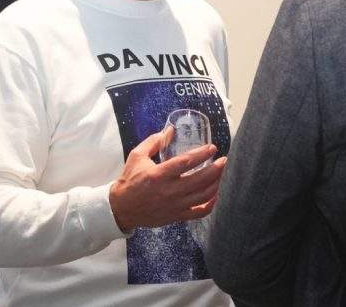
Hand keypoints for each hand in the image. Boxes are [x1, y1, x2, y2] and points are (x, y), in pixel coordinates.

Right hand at [109, 127, 226, 232]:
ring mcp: (175, 205)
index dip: (202, 154)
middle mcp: (169, 191)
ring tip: (221, 174)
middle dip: (216, 168)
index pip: (186, 162)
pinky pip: (200, 212)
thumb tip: (170, 130)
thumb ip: (154, 141)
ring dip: (216, 183)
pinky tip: (215, 194)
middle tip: (224, 160)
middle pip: (200, 179)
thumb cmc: (130, 180)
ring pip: (203, 195)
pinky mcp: (177, 216)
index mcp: (159, 174)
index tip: (212, 148)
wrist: (122, 208)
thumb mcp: (137, 156)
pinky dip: (211, 203)